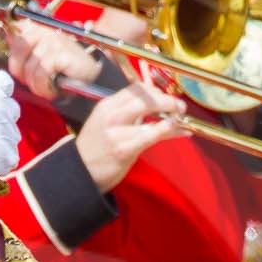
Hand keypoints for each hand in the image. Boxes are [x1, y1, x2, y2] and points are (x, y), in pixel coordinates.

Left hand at [5, 21, 101, 100]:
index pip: (16, 31)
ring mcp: (54, 40)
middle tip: (37, 81)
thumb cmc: (66, 71)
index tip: (22, 69)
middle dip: (24, 72)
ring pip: (30, 67)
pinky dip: (45, 87)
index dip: (15, 55)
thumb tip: (8, 37)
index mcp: (41, 28)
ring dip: (37, 84)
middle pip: (18, 49)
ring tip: (49, 86)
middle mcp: (47, 30)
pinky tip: (54, 88)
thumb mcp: (42, 57)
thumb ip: (24, 47)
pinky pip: (41, 73)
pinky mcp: (60, 53)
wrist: (92, 79)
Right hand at [75, 81, 189, 192]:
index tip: (166, 98)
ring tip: (182, 119)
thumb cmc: (97, 149)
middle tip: (179, 107)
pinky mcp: (124, 149)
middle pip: (145, 97)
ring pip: (151, 114)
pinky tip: (182, 131)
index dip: (156, 91)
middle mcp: (111, 115)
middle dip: (167, 100)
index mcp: (107, 105)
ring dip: (172, 115)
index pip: (136, 88)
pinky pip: (152, 135)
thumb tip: (159, 106)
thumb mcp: (108, 124)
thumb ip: (129, 113)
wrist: (80, 173)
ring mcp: (116, 132)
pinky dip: (170, 130)